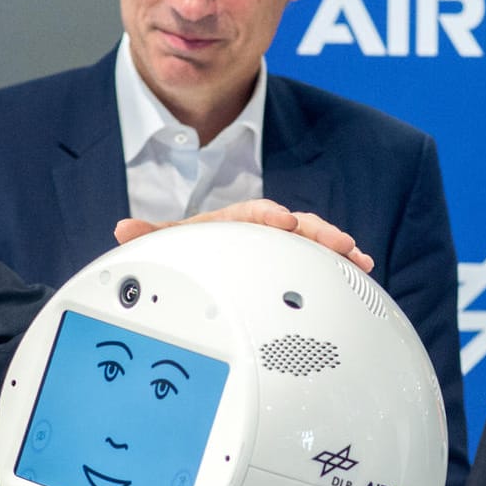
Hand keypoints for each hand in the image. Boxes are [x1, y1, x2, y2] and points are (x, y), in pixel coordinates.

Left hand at [114, 198, 374, 272]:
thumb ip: (154, 236)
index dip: (268, 218)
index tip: (283, 222)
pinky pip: (321, 258)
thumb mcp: (174, 243)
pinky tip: (361, 270)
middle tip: (338, 243)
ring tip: (357, 258)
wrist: (207, 256)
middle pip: (293, 225)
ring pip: (312, 240)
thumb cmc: (194, 249)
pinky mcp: (295, 261)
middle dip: (317, 233)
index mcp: (233, 222)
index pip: (253, 214)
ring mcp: (281, 245)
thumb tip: (123, 228)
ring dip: (334, 247)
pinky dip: (341, 262)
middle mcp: (262, 230)